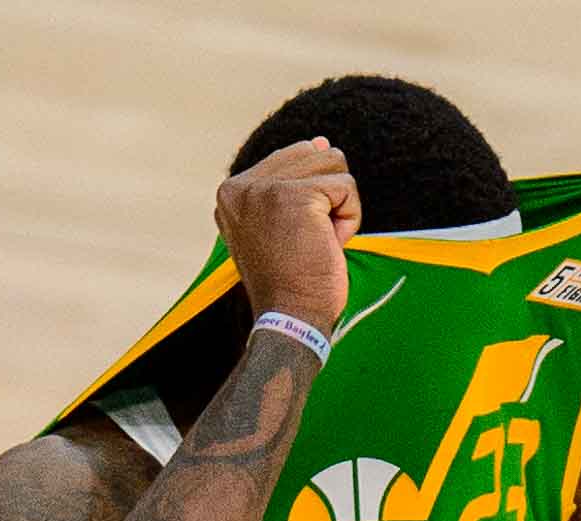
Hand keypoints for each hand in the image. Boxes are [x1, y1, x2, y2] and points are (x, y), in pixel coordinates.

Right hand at [214, 138, 359, 337]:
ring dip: (338, 206)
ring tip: (317, 241)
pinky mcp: (296, 196)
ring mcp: (265, 190)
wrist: (291, 319)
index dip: (311, 195)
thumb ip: (291, 182)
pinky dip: (349, 219)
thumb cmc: (290, 280)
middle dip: (326, 198)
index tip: (293, 236)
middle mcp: (240, 187)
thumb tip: (321, 141)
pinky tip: (328, 245)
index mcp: (231, 193)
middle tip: (306, 240)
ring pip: (333, 163)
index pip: (291, 156)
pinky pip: (347, 187)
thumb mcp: (280, 225)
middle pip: (315, 154)